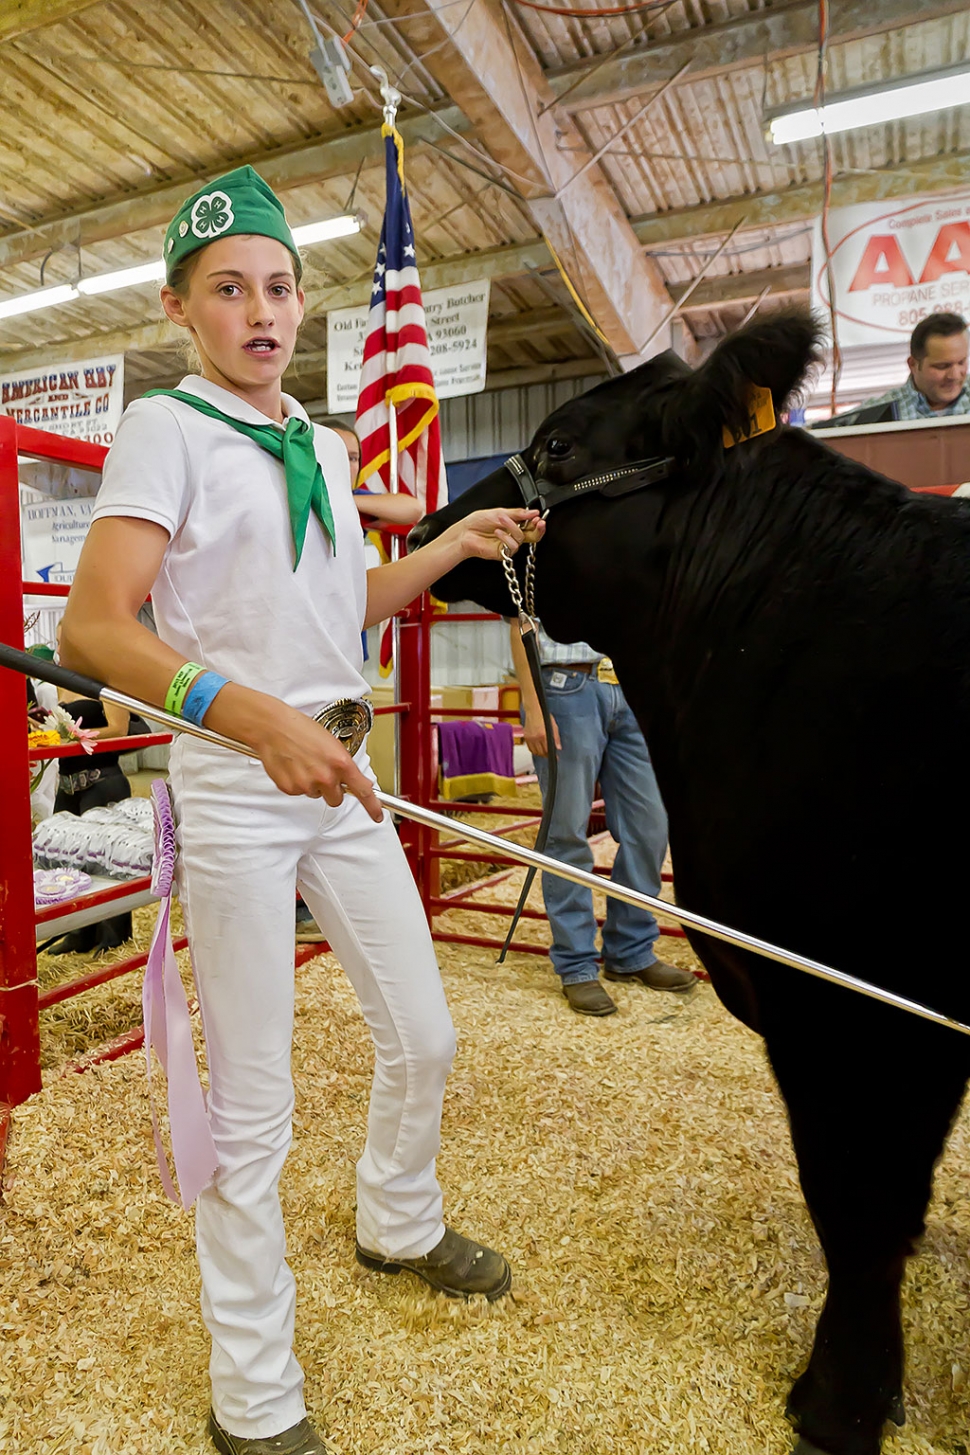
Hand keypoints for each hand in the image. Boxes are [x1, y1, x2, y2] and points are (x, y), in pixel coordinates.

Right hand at [250, 701, 382, 819]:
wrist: (273, 727)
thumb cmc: (301, 729)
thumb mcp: (332, 743)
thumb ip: (344, 764)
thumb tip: (355, 780)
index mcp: (340, 763)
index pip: (363, 790)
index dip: (372, 806)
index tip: (377, 815)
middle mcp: (326, 777)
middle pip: (337, 799)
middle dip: (332, 790)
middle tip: (322, 773)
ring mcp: (307, 785)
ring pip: (317, 795)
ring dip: (313, 784)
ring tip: (304, 763)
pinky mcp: (290, 789)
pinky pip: (299, 793)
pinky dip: (297, 783)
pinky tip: (293, 767)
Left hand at [443, 508, 544, 562]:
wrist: (464, 533)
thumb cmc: (477, 523)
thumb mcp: (499, 512)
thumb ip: (517, 513)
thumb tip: (533, 512)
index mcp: (513, 525)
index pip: (531, 526)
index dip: (537, 522)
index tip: (539, 517)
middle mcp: (512, 535)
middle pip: (533, 536)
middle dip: (538, 529)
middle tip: (538, 523)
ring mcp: (508, 545)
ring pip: (521, 539)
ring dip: (513, 527)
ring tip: (502, 520)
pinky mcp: (503, 553)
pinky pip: (513, 547)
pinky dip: (506, 538)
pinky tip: (497, 532)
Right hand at [523, 711, 560, 757]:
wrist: (533, 711)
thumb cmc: (544, 716)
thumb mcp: (553, 726)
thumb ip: (556, 738)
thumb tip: (558, 748)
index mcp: (543, 735)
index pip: (548, 750)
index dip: (553, 755)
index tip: (555, 758)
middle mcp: (536, 738)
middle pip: (541, 753)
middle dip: (546, 755)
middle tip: (550, 754)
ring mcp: (530, 738)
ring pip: (535, 752)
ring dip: (540, 754)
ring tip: (544, 752)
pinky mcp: (526, 737)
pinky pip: (530, 748)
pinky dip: (534, 750)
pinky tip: (538, 748)